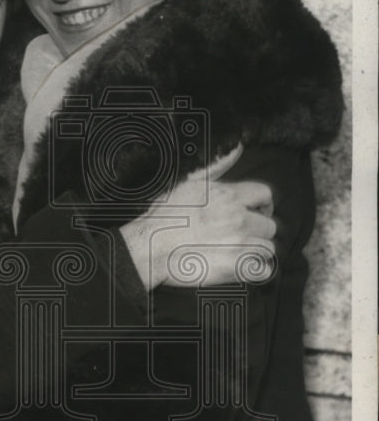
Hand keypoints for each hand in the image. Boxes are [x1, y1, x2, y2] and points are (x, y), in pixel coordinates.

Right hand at [119, 146, 276, 290]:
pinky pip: (264, 271)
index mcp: (228, 196)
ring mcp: (239, 244)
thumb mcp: (188, 183)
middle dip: (258, 230)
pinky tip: (245, 268)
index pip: (264, 195)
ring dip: (257, 252)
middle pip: (269, 224)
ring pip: (268, 248)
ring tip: (241, 253)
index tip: (253, 212)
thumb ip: (218, 167)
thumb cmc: (164, 217)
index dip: (261, 205)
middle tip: (243, 236)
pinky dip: (258, 271)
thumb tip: (238, 149)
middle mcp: (238, 218)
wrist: (150, 247)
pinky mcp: (235, 268)